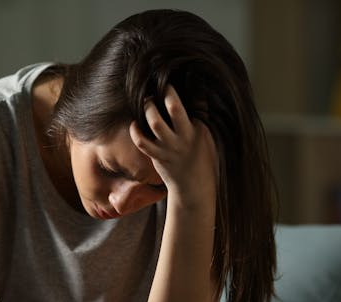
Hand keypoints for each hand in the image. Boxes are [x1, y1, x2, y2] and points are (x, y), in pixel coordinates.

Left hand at [129, 85, 218, 207]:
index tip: (184, 75)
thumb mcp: (206, 138)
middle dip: (166, 93)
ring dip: (149, 107)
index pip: (198, 102)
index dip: (191, 87)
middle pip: (174, 108)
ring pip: (155, 122)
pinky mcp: (157, 156)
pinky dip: (135, 131)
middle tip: (161, 85)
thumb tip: (195, 95)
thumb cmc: (201, 159)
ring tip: (147, 101)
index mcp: (199, 130)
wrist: (193, 187)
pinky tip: (134, 123)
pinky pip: (142, 142)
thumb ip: (199, 119)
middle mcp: (184, 136)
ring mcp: (169, 147)